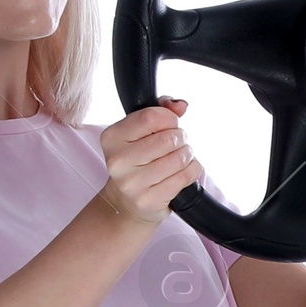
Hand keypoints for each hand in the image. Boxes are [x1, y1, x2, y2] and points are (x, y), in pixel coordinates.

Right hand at [97, 96, 202, 225]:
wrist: (127, 202)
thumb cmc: (138, 161)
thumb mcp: (139, 132)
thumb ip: (160, 111)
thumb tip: (181, 105)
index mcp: (112, 137)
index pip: (150, 117)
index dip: (169, 118)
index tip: (171, 124)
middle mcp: (118, 161)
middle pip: (168, 139)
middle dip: (181, 138)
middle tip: (178, 143)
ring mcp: (133, 183)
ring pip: (179, 158)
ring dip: (187, 155)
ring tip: (181, 156)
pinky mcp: (149, 200)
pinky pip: (184, 177)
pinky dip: (192, 170)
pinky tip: (184, 170)